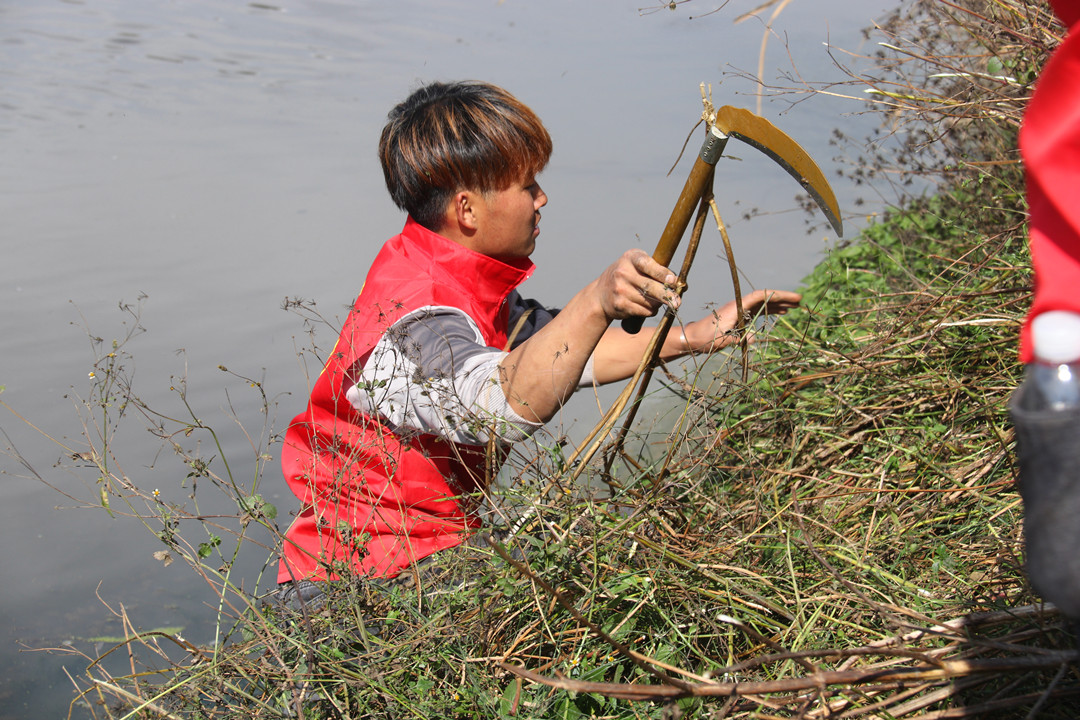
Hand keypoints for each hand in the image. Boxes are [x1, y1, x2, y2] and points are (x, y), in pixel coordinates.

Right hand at [594, 250, 680, 321]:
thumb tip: (677, 282)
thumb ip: (655, 269)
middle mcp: (623, 272)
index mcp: (630, 258)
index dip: (663, 273)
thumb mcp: (636, 265)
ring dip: (659, 304)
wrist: (600, 294)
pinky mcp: (620, 305)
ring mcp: (620, 289)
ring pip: (650, 301)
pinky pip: (644, 311)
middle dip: (667, 295)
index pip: (648, 265)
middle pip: (651, 286)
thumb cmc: (626, 277)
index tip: (674, 281)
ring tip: (658, 301)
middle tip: (677, 301)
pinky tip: (647, 306)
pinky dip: (651, 310)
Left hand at [682, 289, 801, 352]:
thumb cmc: (705, 338)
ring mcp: (739, 311)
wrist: (692, 338)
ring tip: (794, 307)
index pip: (761, 296)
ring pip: (762, 304)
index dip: (778, 295)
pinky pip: (758, 311)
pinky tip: (780, 314)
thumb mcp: (721, 340)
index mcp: (737, 307)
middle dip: (782, 298)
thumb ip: (737, 339)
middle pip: (764, 298)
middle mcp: (739, 306)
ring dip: (778, 304)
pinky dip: (770, 311)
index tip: (794, 298)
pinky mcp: (739, 317)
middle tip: (800, 301)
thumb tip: (753, 339)